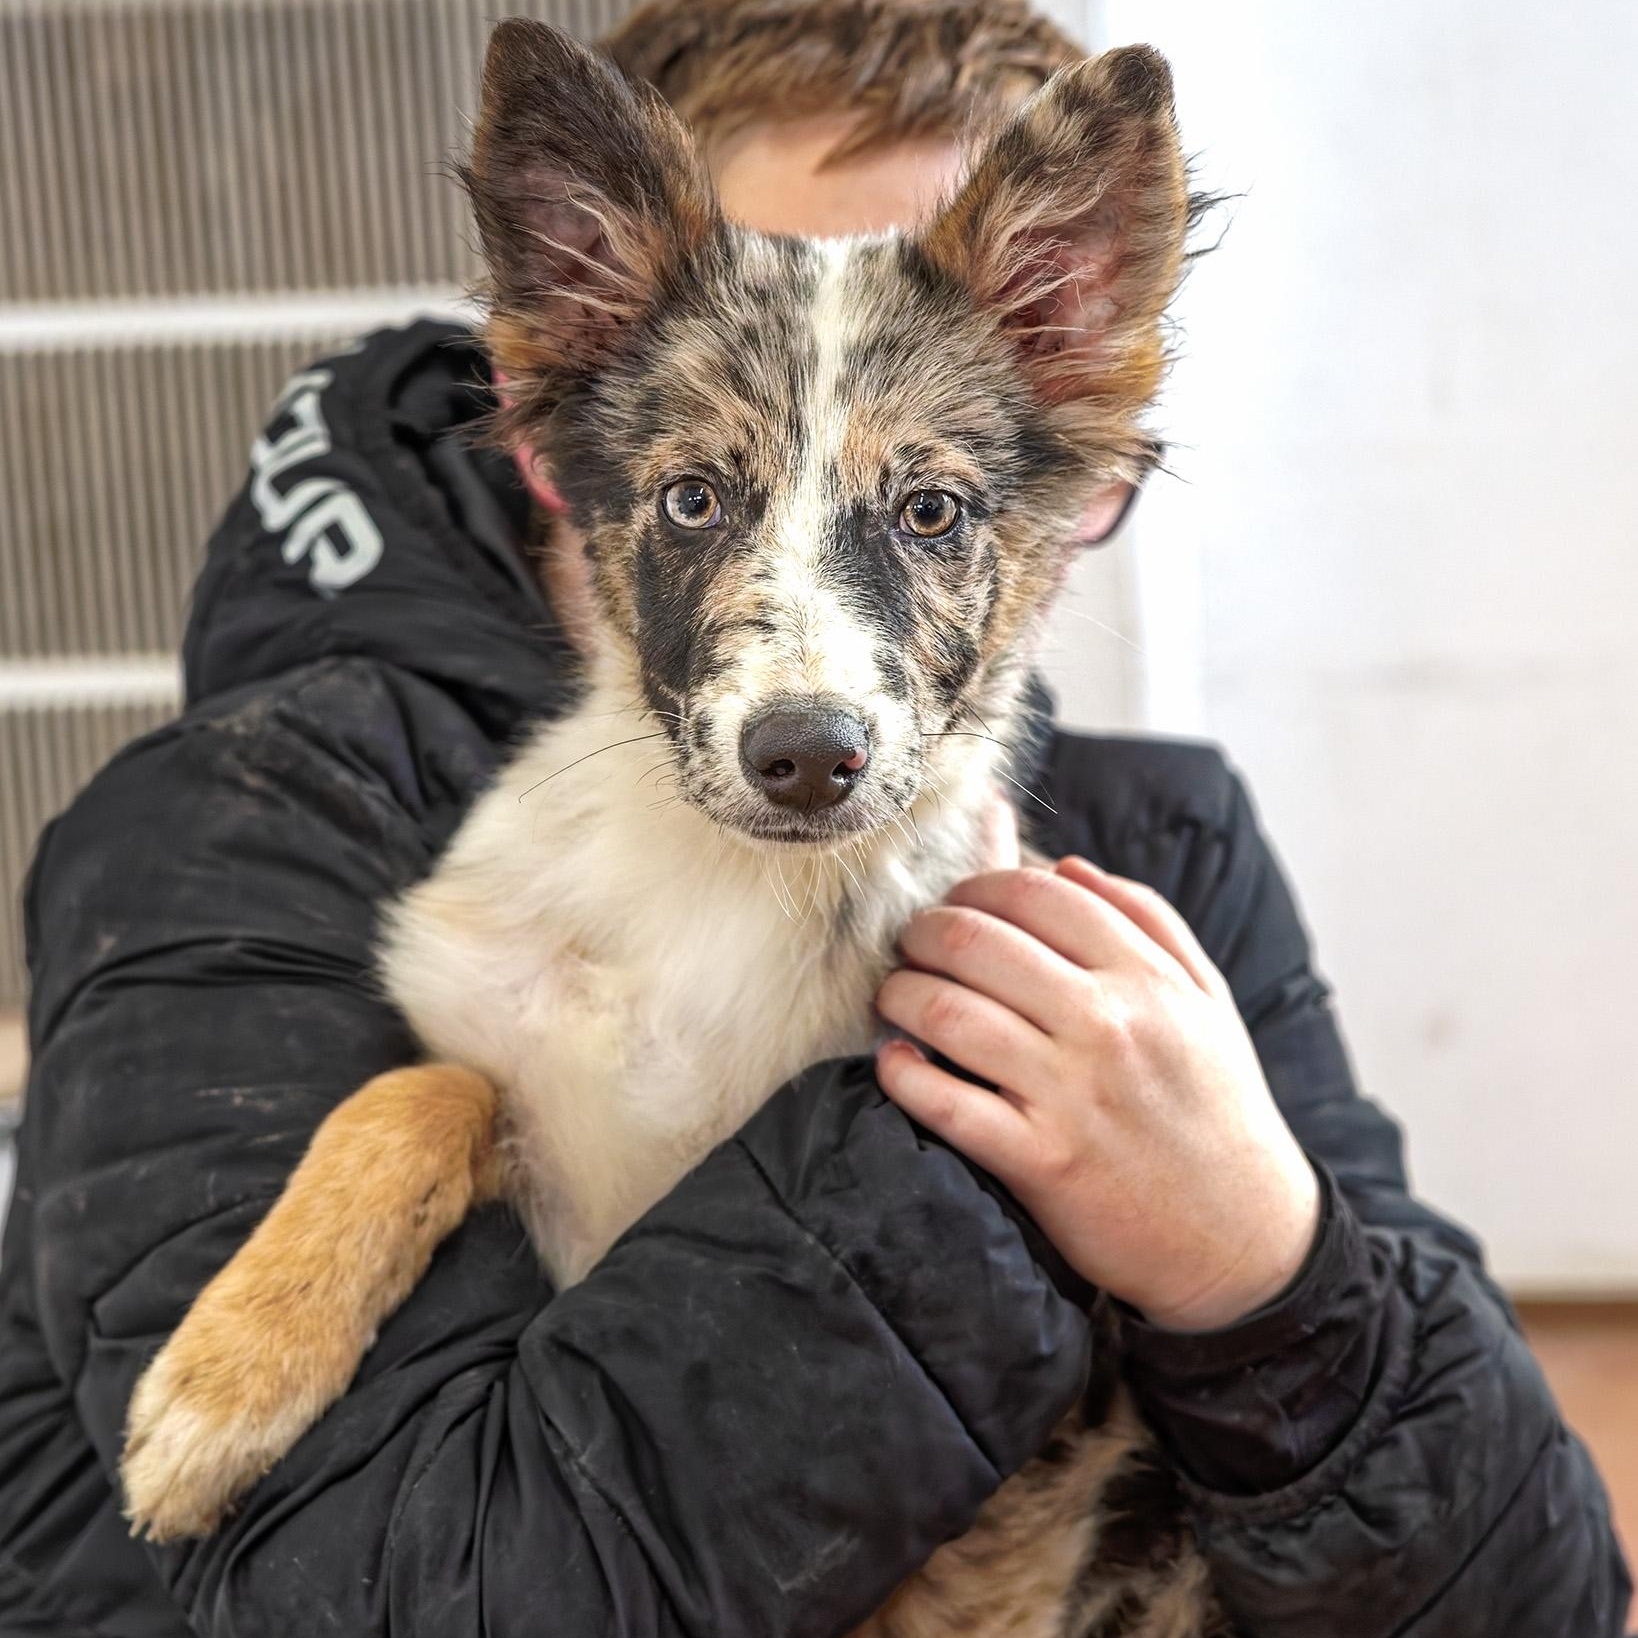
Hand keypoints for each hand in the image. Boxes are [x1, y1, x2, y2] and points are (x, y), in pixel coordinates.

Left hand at [874, 855, 1320, 1330]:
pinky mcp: (1042, 1160)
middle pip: (977, 941)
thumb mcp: (1206, 1001)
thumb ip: (1146, 920)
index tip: (954, 902)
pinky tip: (895, 1063)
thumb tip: (1067, 865)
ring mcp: (1071, 1093)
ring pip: (949, 1013)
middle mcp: (1107, 1024)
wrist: (1244, 1236)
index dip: (975, 883)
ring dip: (900, 995)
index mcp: (1146, 977)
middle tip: (910, 944)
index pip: (1034, 893)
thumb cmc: (1217, 1107)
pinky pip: (947, 1104)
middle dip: (923, 932)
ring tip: (894, 998)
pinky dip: (904, 1076)